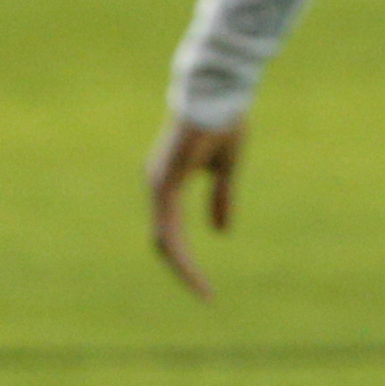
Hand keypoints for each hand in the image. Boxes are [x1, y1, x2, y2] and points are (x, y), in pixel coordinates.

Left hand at [144, 113, 246, 301]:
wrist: (218, 88)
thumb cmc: (222, 119)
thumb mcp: (226, 167)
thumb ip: (220, 197)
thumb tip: (220, 233)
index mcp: (169, 183)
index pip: (172, 233)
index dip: (187, 261)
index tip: (206, 286)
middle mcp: (158, 185)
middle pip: (166, 243)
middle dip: (185, 271)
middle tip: (206, 296)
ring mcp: (158, 184)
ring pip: (165, 241)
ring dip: (184, 269)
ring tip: (204, 293)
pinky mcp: (165, 181)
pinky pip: (169, 229)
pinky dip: (181, 254)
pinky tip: (192, 271)